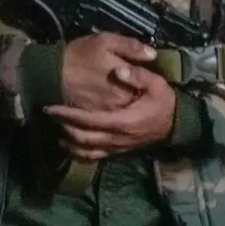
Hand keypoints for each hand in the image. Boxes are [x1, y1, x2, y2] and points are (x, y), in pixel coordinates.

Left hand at [45, 67, 177, 159]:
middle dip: (63, 126)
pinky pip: (94, 156)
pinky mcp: (118, 150)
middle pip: (83, 137)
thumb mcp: (157, 84)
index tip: (52, 107)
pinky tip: (69, 144)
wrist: (176, 124)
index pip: (90, 121)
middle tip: (48, 113)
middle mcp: (117, 138)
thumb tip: (118, 70)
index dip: (69, 116)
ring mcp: (117, 147)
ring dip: (68, 140)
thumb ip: (138, 75)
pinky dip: (79, 152)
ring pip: (86, 150)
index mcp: (124, 121)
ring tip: (55, 129)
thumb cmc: (164, 102)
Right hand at [60, 32, 156, 112]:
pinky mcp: (95, 120)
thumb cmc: (80, 54)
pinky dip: (112, 116)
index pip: (146, 86)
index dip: (146, 81)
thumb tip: (153, 55)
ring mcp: (107, 113)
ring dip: (126, 106)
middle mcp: (119, 102)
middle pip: (137, 101)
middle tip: (133, 87)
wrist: (51, 73)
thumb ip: (131, 47)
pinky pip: (109, 121)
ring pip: (124, 112)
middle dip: (137, 95)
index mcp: (125, 84)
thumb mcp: (106, 41)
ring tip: (121, 97)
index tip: (143, 75)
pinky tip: (110, 107)